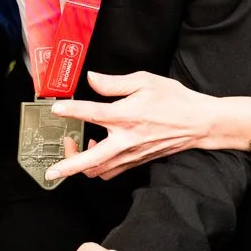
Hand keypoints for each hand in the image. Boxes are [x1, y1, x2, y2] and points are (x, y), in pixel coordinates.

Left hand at [46, 71, 219, 181]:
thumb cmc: (174, 100)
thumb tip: (92, 79)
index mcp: (126, 115)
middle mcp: (126, 139)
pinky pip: (112, 171)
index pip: (92, 113)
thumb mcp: (144, 81)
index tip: (56, 109)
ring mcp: (131, 154)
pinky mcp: (137, 161)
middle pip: (91, 160)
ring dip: (83, 165)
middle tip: (51, 171)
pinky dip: (100, 166)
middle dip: (68, 167)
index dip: (71, 111)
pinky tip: (98, 151)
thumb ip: (114, 83)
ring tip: (78, 148)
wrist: (198, 122)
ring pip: (100, 170)